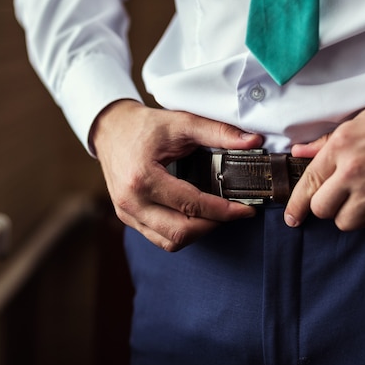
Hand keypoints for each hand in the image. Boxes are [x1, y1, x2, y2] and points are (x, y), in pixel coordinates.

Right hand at [91, 99, 263, 250]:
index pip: (191, 205)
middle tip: (234, 212)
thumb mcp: (182, 122)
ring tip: (216, 215)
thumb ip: (218, 132)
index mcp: (142, 178)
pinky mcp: (127, 218)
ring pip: (170, 242)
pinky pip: (159, 238)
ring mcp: (126, 213)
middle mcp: (131, 201)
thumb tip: (253, 141)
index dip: (224, 211)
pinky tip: (196, 216)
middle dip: (213, 225)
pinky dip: (181, 233)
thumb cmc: (144, 125)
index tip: (246, 209)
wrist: (111, 129)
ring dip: (198, 232)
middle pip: (181, 232)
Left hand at [284, 91, 364, 231]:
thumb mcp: (359, 122)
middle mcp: (353, 172)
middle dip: (328, 208)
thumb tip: (299, 151)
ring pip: (347, 223)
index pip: (308, 184)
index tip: (292, 219)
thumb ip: (326, 142)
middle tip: (342, 200)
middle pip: (322, 210)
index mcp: (340, 148)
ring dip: (354, 216)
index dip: (296, 206)